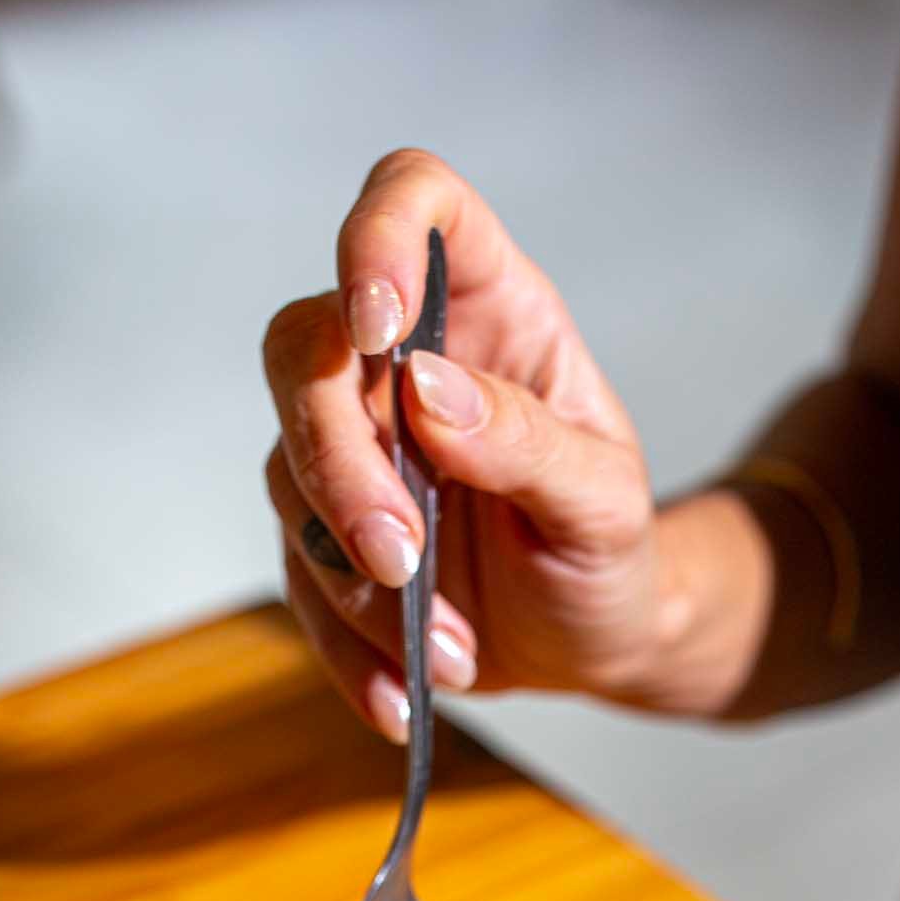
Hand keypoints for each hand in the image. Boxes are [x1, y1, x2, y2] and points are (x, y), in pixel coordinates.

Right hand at [263, 149, 662, 736]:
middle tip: (399, 559)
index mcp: (488, 308)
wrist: (596, 639)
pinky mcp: (326, 534)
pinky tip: (402, 698)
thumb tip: (427, 390)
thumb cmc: (611, 550)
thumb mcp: (603, 502)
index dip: (377, 237)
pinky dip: (347, 648)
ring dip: (355, 579)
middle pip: (306, 350)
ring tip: (447, 652)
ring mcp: (356, 446)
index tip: (378, 327)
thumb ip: (527, 442)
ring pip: (287, 472)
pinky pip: (299, 580)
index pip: (414, 203)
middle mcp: (403, 361)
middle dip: (336, 462)